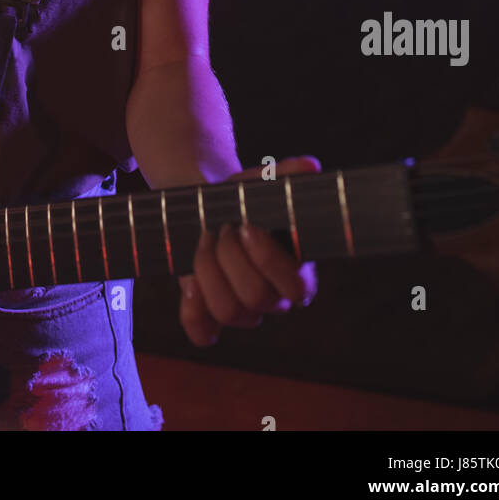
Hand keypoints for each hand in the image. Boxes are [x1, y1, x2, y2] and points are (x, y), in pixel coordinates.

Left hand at [178, 157, 319, 346]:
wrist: (206, 208)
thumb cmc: (240, 199)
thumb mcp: (258, 185)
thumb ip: (284, 178)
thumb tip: (309, 167)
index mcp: (296, 271)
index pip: (296, 287)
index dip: (269, 260)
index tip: (247, 226)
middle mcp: (273, 298)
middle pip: (257, 299)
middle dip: (231, 258)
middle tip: (219, 228)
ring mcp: (242, 311)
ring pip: (228, 312)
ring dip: (208, 271)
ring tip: (203, 239)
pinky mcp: (210, 317)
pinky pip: (202, 333)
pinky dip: (193, 310)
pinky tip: (188, 282)